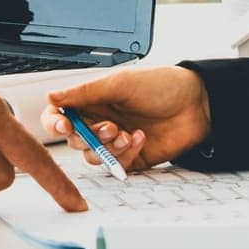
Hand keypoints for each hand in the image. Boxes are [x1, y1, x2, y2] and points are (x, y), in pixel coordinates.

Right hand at [40, 65, 211, 171]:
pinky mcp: (130, 158)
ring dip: (106, 148)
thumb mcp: (121, 83)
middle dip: (88, 137)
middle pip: (74, 140)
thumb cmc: (162, 86)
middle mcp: (99, 121)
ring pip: (92, 156)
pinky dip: (124, 155)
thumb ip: (85, 92)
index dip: (55, 123)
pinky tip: (140, 138)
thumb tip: (51, 96)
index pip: (60, 114)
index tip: (64, 126)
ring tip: (126, 134)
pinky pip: (115, 165)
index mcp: (92, 100)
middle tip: (110, 127)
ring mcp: (114, 141)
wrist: (197, 104)